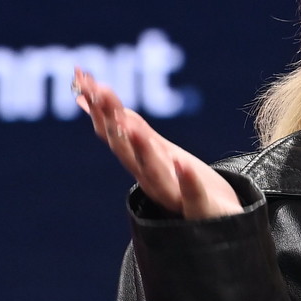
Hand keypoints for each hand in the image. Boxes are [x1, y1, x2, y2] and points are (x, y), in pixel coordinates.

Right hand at [74, 68, 242, 219]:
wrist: (216, 223)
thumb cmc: (182, 183)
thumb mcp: (154, 149)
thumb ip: (126, 125)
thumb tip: (88, 99)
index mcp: (138, 162)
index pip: (113, 132)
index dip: (98, 105)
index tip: (83, 77)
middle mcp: (149, 178)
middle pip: (126, 148)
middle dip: (112, 119)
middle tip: (100, 92)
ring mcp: (173, 194)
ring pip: (152, 171)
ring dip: (140, 149)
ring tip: (130, 126)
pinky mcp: (201, 209)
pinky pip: (192, 196)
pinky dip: (186, 181)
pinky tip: (181, 162)